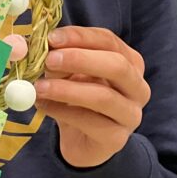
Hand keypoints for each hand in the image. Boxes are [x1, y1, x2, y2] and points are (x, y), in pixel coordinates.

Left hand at [34, 26, 149, 168]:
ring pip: (104, 97)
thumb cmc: (78, 99)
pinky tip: (43, 105)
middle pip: (116, 66)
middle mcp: (137, 87)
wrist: (81, 140)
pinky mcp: (117, 139)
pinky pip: (90, 122)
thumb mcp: (69, 73)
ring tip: (39, 87)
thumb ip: (60, 59)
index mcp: (129, 62)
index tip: (52, 38)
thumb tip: (43, 48)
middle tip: (49, 60)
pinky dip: (62, 111)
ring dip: (67, 89)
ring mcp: (131, 114)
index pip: (109, 41)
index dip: (80, 37)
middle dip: (80, 59)